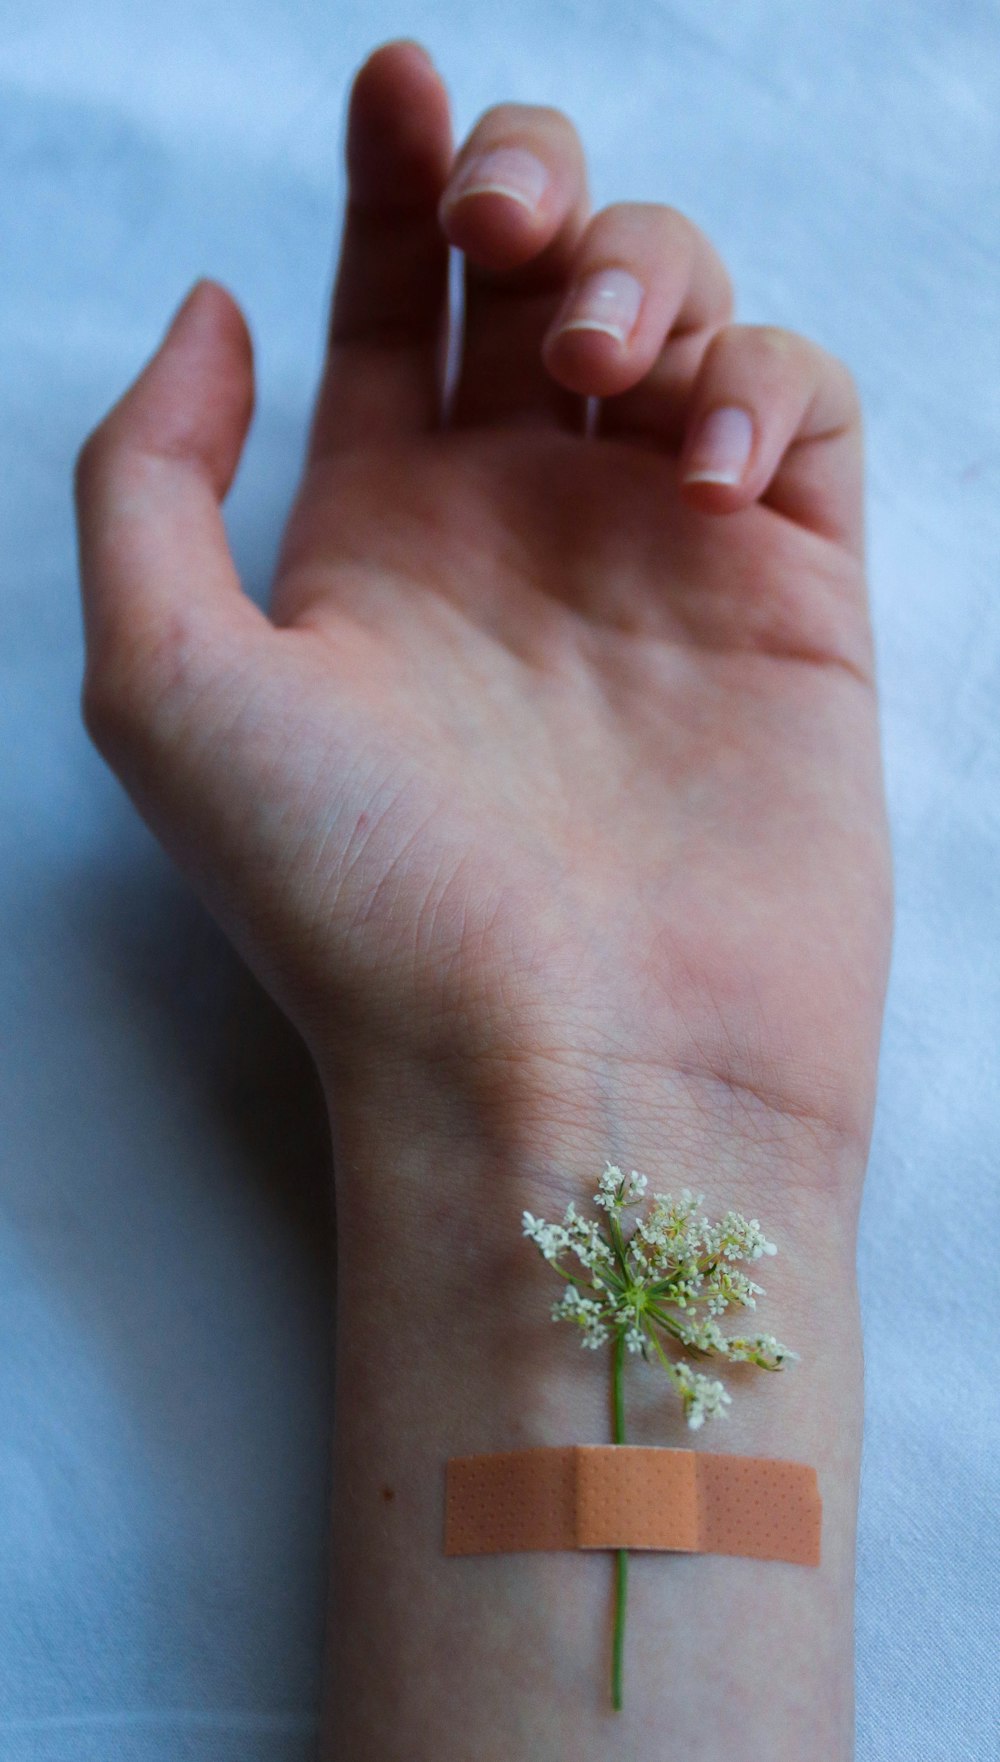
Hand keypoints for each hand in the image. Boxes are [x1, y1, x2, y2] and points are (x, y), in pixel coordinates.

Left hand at [75, 38, 890, 1183]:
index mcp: (378, 536)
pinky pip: (802, 416)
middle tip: (504, 214)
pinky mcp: (793, 604)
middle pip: (544, 276)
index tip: (393, 83)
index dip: (392, 174)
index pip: (390, 308)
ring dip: (647, 272)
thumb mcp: (167, 684)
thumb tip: (219, 308)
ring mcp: (661, 562)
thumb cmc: (357, 903)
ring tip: (602, 360)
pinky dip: (762, 387)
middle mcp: (521, 534)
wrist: (563, 1077)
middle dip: (530, 184)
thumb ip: (147, 477)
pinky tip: (699, 468)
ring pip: (685, 317)